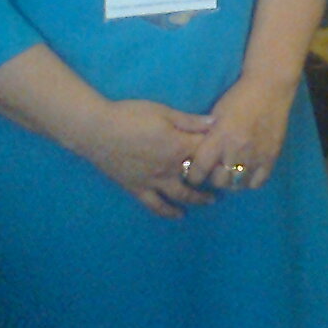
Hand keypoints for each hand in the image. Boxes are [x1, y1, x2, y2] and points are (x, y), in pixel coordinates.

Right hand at [82, 98, 217, 218]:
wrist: (97, 130)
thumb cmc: (130, 115)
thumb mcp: (163, 112)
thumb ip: (190, 121)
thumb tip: (216, 122)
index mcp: (178, 146)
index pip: (207, 152)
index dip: (220, 153)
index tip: (231, 154)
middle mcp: (170, 167)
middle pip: (199, 177)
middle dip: (214, 179)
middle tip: (226, 180)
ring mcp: (154, 181)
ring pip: (182, 195)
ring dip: (198, 198)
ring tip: (210, 200)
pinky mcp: (137, 189)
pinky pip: (156, 205)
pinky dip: (169, 212)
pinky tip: (179, 215)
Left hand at [185, 69, 297, 192]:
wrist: (269, 87)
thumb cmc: (238, 97)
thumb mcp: (215, 115)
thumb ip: (206, 137)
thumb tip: (195, 157)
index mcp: (219, 138)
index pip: (199, 170)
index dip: (193, 176)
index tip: (194, 174)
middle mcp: (236, 150)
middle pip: (219, 181)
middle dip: (213, 178)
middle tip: (214, 171)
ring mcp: (255, 155)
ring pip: (238, 185)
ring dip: (232, 181)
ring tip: (231, 173)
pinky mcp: (271, 157)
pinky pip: (258, 182)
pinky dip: (250, 181)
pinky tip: (247, 172)